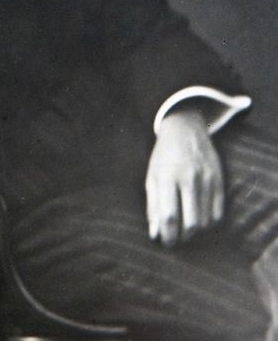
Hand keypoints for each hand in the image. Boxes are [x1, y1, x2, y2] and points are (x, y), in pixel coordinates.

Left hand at [145, 107, 223, 245]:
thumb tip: (155, 234)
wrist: (185, 129)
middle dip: (183, 237)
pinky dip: (209, 221)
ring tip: (186, 228)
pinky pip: (218, 212)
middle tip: (177, 239)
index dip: (168, 235)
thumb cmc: (164, 156)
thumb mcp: (152, 176)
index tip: (166, 242)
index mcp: (167, 176)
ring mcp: (207, 178)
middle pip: (191, 223)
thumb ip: (153, 205)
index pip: (169, 216)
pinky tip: (200, 218)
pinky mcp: (219, 179)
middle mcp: (189, 178)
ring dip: (196, 231)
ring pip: (206, 221)